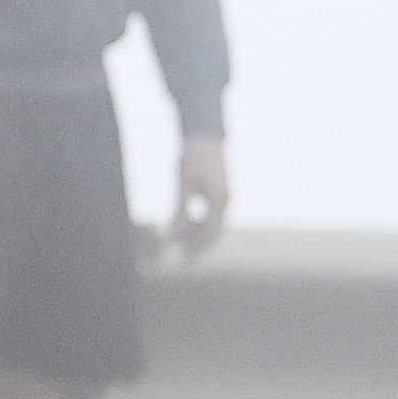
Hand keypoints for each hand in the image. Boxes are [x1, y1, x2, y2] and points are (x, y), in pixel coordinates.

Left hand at [171, 134, 230, 258]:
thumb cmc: (191, 157)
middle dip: (197, 248)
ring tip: (174, 240)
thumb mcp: (182, 184)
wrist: (204, 138)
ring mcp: (225, 198)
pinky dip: (198, 226)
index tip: (179, 259)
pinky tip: (183, 227)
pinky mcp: (220, 195)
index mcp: (219, 199)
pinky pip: (212, 217)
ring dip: (196, 237)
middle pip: (214, 234)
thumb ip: (180, 210)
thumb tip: (171, 234)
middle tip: (178, 260)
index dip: (195, 248)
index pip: (209, 233)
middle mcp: (226, 201)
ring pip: (213, 227)